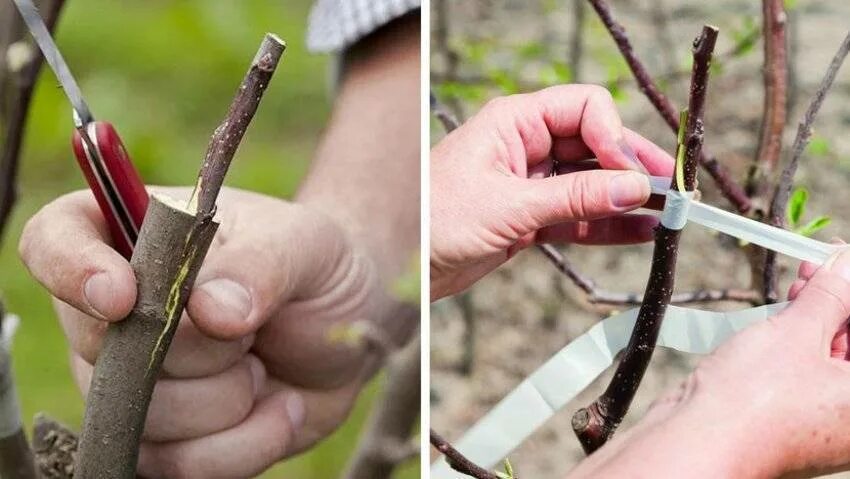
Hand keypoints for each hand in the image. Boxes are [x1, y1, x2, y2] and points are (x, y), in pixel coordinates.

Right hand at [19, 187, 387, 477]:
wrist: (347, 330)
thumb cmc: (316, 269)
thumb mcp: (306, 245)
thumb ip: (262, 266)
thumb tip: (210, 312)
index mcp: (137, 238)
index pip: (55, 240)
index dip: (70, 270)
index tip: (123, 296)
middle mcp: (120, 314)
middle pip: (101, 349)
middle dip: (196, 350)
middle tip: (253, 327)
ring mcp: (138, 383)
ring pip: (145, 418)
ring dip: (228, 399)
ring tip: (264, 365)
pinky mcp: (170, 440)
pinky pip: (179, 466)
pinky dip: (246, 443)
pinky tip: (282, 407)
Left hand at [430, 85, 673, 299]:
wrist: (405, 267)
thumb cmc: (435, 220)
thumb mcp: (509, 206)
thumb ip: (574, 197)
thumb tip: (632, 188)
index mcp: (514, 122)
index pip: (585, 108)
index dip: (614, 135)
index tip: (631, 171)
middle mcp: (526, 146)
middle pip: (596, 145)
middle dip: (632, 168)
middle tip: (669, 192)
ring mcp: (531, 183)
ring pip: (591, 184)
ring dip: (626, 200)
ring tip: (666, 217)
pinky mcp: (531, 217)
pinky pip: (579, 216)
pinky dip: (607, 225)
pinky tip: (640, 233)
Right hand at [570, 249, 849, 477]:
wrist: (697, 440)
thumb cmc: (754, 399)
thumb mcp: (798, 331)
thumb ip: (830, 294)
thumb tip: (847, 263)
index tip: (841, 262)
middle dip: (837, 304)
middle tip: (818, 266)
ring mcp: (822, 425)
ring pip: (829, 360)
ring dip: (815, 319)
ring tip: (798, 283)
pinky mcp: (790, 423)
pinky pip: (805, 376)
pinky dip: (796, 346)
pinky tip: (783, 316)